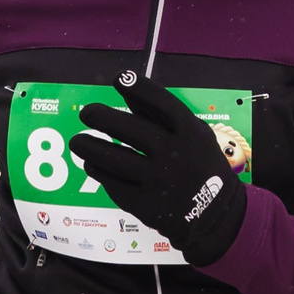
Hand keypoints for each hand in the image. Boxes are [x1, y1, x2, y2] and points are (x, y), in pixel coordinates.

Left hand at [70, 78, 248, 267]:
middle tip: (86, 112)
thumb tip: (127, 91)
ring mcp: (159, 181)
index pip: (161, 103)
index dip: (139, 88)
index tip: (119, 79)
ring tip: (78, 141)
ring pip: (113, 159)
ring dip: (89, 147)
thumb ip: (160, 116)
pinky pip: (113, 183)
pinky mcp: (146, 205)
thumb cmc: (199, 166)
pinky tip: (92, 164)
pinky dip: (98, 171)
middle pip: (130, 130)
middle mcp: (175, 155)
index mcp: (190, 133)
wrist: (215, 214)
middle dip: (101, 117)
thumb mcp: (193, 136)